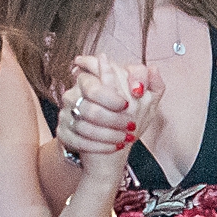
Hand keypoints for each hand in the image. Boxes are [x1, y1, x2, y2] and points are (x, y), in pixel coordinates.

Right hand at [58, 55, 162, 180]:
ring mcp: (66, 112)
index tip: (130, 100)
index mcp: (93, 79)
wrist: (106, 147)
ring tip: (124, 137)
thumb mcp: (144, 103)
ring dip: (108, 132)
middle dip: (113, 113)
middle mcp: (76, 93)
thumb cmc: (126, 119)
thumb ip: (152, 84)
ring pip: (84, 120)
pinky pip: (77, 139)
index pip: (100, 74)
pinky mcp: (63, 132)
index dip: (116, 89)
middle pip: (91, 96)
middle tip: (129, 124)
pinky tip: (113, 147)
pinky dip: (99, 145)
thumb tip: (153, 69)